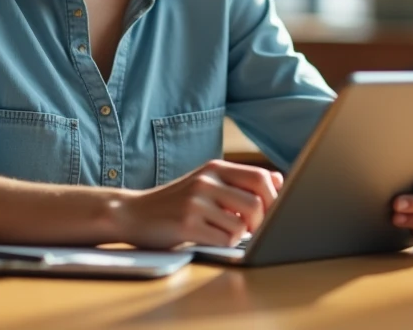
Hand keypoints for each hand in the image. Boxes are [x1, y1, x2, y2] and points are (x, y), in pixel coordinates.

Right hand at [119, 160, 284, 248]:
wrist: (133, 212)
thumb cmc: (176, 202)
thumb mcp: (206, 183)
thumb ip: (239, 182)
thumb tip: (279, 180)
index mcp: (215, 168)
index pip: (261, 177)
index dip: (275, 197)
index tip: (273, 212)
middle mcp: (207, 180)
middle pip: (257, 202)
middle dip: (263, 221)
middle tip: (253, 229)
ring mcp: (196, 201)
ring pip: (243, 224)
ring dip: (241, 235)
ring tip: (225, 232)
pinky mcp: (187, 224)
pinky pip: (225, 239)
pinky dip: (225, 244)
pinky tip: (211, 238)